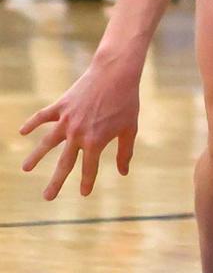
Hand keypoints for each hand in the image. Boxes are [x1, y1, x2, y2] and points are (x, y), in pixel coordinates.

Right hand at [20, 58, 140, 199]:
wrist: (115, 75)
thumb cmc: (126, 102)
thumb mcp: (129, 129)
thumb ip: (125, 152)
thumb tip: (123, 172)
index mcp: (95, 142)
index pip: (89, 168)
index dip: (87, 182)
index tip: (83, 193)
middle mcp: (77, 134)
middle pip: (64, 163)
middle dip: (56, 181)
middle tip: (47, 198)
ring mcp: (67, 120)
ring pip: (47, 143)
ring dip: (35, 157)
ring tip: (26, 169)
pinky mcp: (61, 106)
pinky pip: (42, 117)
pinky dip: (32, 124)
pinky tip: (22, 132)